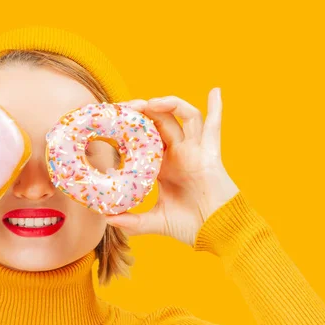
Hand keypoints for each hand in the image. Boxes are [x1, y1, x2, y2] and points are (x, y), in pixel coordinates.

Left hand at [106, 88, 239, 246]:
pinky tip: (215, 91)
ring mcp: (195, 151)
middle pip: (160, 122)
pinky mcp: (211, 155)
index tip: (112, 120)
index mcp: (163, 166)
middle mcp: (179, 154)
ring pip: (183, 117)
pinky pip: (214, 128)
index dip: (130, 128)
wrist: (218, 233)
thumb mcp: (156, 221)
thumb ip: (132, 221)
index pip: (145, 138)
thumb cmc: (190, 226)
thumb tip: (106, 218)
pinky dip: (216, 109)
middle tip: (125, 106)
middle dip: (144, 110)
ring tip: (149, 103)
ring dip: (168, 104)